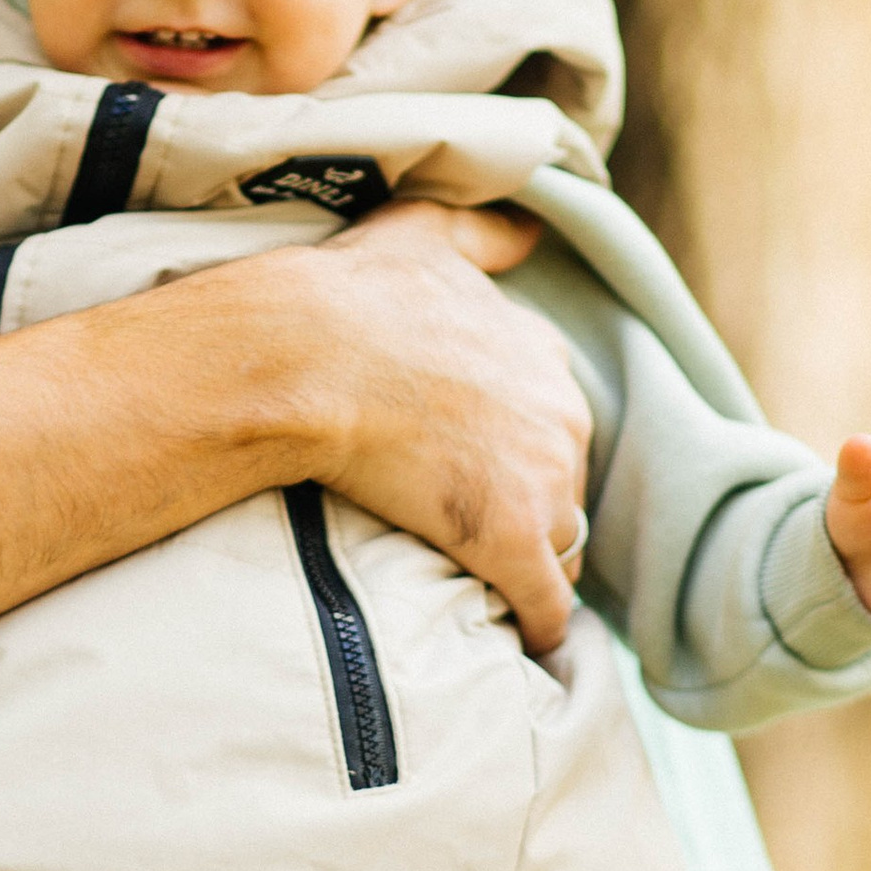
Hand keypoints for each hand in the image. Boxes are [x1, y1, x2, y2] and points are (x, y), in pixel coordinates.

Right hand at [304, 206, 592, 651]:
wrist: (307, 355)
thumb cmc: (353, 295)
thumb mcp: (425, 233)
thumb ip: (482, 231)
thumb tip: (532, 228)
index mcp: (543, 356)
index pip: (555, 423)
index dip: (522, 452)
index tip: (488, 472)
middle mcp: (561, 416)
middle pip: (563, 486)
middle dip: (528, 510)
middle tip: (474, 533)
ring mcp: (540, 482)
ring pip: (559, 545)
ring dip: (530, 565)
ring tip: (491, 589)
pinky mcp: (510, 541)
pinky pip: (545, 604)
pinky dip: (538, 626)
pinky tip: (524, 643)